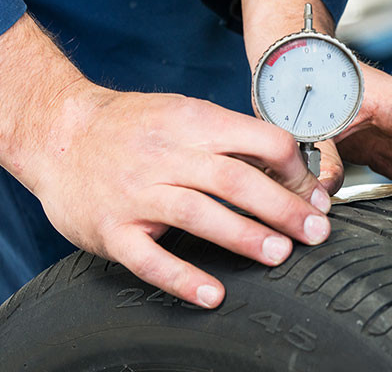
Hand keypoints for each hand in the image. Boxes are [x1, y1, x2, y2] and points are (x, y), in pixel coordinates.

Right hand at [29, 83, 331, 308]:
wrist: (57, 134)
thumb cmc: (133, 127)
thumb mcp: (185, 114)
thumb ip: (234, 139)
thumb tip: (294, 171)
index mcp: (194, 121)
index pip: (261, 141)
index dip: (295, 171)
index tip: (315, 196)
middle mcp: (166, 155)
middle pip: (236, 179)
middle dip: (284, 207)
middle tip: (316, 232)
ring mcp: (137, 193)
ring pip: (199, 213)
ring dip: (245, 236)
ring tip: (280, 254)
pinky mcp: (112, 229)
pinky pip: (150, 259)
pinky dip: (183, 278)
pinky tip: (213, 294)